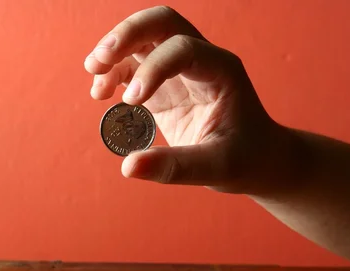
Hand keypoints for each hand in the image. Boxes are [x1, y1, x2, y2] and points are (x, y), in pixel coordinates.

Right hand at [85, 6, 296, 193]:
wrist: (256, 158)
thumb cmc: (245, 159)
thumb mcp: (216, 168)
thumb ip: (175, 167)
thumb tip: (128, 167)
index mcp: (221, 71)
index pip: (183, 48)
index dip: (153, 68)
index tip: (133, 101)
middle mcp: (200, 61)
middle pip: (161, 23)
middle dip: (127, 34)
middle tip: (99, 59)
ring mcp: (179, 70)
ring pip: (143, 37)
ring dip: (114, 50)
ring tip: (94, 75)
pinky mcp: (162, 85)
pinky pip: (133, 65)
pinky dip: (113, 72)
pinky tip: (101, 93)